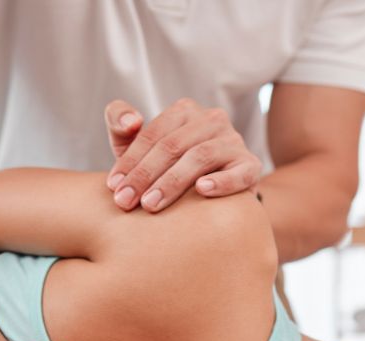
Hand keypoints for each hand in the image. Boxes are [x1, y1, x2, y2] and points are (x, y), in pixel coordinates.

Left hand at [103, 98, 262, 212]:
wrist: (213, 198)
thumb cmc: (167, 170)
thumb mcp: (140, 148)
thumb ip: (121, 126)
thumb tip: (131, 121)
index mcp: (185, 111)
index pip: (153, 134)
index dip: (130, 160)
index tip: (113, 186)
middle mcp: (212, 120)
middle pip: (173, 145)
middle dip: (145, 175)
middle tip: (125, 202)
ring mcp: (234, 142)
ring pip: (200, 156)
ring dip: (172, 182)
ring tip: (151, 204)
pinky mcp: (251, 166)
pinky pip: (239, 172)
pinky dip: (221, 181)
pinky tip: (202, 190)